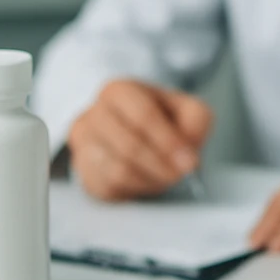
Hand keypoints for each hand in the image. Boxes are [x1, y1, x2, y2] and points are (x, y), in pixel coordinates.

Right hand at [67, 79, 213, 201]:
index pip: (142, 116)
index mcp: (119, 91)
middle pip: (128, 146)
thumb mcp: (189, 110)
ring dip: (151, 178)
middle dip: (161, 164)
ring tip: (168, 175)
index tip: (189, 161)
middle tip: (182, 173)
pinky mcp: (83, 172)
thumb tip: (186, 156)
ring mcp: (83, 144)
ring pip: (118, 171)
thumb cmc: (165, 117)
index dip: (168, 141)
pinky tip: (149, 179)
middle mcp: (93, 114)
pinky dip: (136, 189)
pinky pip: (109, 188)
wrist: (138, 131)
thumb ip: (196, 123)